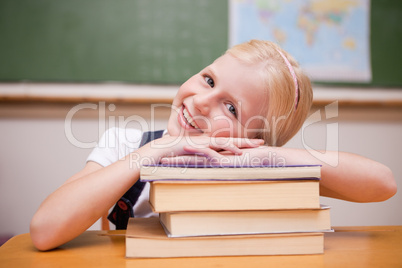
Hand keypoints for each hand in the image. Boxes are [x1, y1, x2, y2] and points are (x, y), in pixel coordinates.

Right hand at [136, 135, 263, 165]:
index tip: (256, 144)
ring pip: (223, 142)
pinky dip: (221, 151)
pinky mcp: (195, 147)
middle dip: (247, 141)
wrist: (160, 150)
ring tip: (252, 147)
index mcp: (209, 143)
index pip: (229, 142)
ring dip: (238, 145)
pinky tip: (230, 155)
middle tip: (262, 142)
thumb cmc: (175, 154)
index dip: (243, 143)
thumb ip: (203, 159)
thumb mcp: (193, 157)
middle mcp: (207, 141)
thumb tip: (213, 165)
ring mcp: (202, 143)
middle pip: (231, 140)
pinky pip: (211, 150)